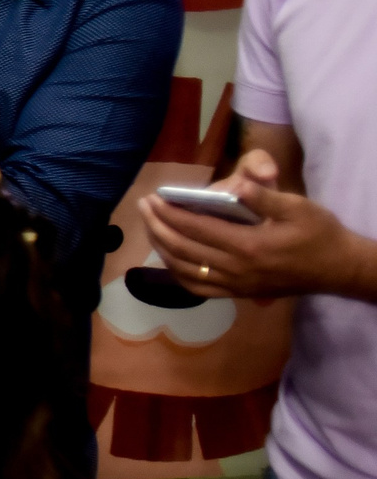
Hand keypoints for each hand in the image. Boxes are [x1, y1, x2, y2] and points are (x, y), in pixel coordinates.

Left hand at [141, 149, 376, 300]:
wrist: (337, 269)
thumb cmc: (318, 233)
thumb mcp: (298, 207)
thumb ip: (265, 198)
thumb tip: (238, 185)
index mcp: (248, 246)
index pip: (195, 228)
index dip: (169, 213)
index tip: (152, 198)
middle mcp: (236, 269)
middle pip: (182, 248)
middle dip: (157, 226)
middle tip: (143, 207)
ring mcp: (235, 285)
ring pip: (184, 270)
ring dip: (161, 248)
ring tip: (150, 227)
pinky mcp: (238, 293)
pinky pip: (198, 289)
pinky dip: (176, 273)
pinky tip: (168, 258)